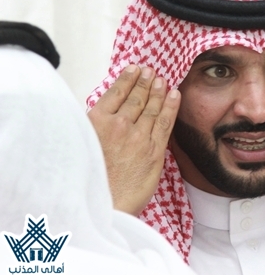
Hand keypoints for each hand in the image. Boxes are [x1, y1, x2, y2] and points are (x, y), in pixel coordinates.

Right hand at [87, 65, 179, 215]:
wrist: (102, 206)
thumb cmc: (88, 180)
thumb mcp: (80, 146)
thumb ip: (92, 128)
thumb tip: (103, 114)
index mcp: (96, 122)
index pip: (115, 93)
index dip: (127, 79)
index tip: (134, 69)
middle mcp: (118, 125)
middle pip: (136, 98)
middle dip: (145, 82)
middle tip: (151, 71)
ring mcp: (138, 137)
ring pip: (151, 108)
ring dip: (158, 91)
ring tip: (162, 80)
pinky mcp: (154, 151)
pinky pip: (165, 123)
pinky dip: (171, 106)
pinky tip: (174, 95)